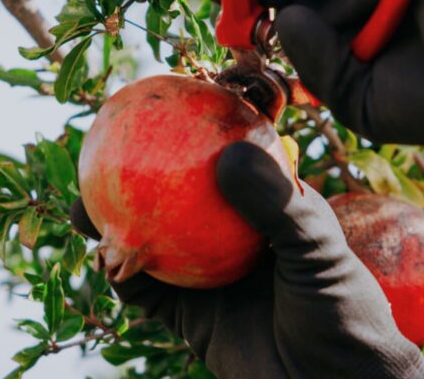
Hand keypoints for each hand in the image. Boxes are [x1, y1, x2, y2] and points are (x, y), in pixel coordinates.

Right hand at [71, 142, 423, 378]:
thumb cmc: (343, 311)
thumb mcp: (319, 249)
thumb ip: (276, 203)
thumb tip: (226, 154)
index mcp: (263, 208)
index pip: (221, 157)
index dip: (187, 131)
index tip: (156, 104)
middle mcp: (229, 237)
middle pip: (172, 196)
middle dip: (134, 173)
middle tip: (100, 149)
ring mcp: (207, 277)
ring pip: (149, 242)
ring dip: (112, 224)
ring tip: (80, 205)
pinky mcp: (192, 319)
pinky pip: (147, 295)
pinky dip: (121, 279)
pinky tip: (102, 261)